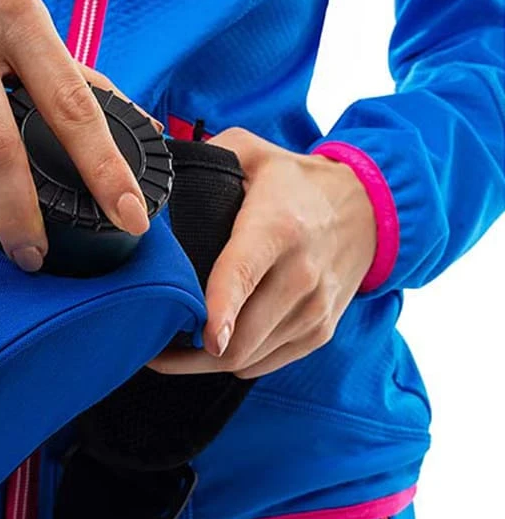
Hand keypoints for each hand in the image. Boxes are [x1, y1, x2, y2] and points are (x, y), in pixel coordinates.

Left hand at [150, 129, 376, 378]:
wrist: (370, 207)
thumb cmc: (296, 183)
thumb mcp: (252, 153)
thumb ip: (204, 159)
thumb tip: (155, 182)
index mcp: (277, 228)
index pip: (244, 274)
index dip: (222, 310)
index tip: (203, 335)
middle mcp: (302, 274)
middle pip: (240, 337)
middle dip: (186, 354)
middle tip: (147, 344)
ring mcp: (314, 308)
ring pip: (246, 358)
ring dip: (203, 362)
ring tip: (169, 348)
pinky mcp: (320, 331)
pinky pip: (262, 364)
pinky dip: (232, 361)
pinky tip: (209, 346)